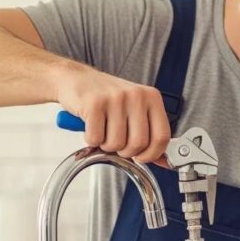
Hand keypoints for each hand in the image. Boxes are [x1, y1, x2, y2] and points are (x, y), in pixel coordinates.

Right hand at [56, 69, 170, 163]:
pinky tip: (91, 126)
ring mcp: (115, 98)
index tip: (141, 157)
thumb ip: (150, 134)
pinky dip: (91, 139)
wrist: (75, 78)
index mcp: (151, 97)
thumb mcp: (134, 110)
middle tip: (117, 142)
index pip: (162, 137)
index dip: (151, 154)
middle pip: (138, 144)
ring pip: (116, 144)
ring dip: (106, 145)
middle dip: (125, 152)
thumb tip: (163, 162)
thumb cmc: (106, 98)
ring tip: (103, 131)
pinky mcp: (94, 103)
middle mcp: (136, 95)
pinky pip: (96, 138)